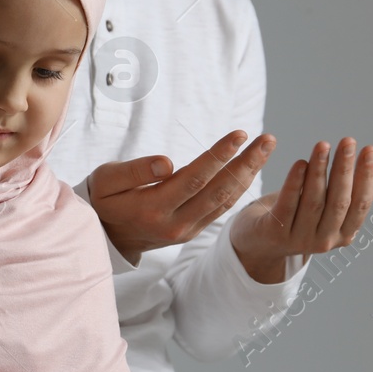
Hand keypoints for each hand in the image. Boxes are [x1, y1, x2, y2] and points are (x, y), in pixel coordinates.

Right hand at [88, 131, 276, 264]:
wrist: (106, 237)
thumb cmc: (104, 200)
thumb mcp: (105, 181)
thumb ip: (134, 170)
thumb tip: (167, 162)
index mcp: (152, 209)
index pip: (193, 179)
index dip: (218, 156)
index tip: (239, 134)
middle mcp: (174, 224)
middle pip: (218, 191)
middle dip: (246, 163)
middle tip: (268, 139)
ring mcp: (186, 231)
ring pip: (225, 201)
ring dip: (249, 174)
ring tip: (266, 148)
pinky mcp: (193, 231)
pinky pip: (222, 208)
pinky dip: (240, 187)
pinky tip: (252, 168)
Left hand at [228, 138, 372, 283]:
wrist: (256, 244)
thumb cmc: (296, 219)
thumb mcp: (324, 214)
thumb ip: (344, 204)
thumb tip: (371, 188)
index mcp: (343, 235)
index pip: (360, 204)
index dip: (366, 177)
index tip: (370, 149)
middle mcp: (324, 241)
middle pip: (339, 201)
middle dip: (345, 169)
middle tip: (348, 141)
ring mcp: (299, 240)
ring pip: (314, 201)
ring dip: (320, 170)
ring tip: (323, 145)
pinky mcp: (275, 233)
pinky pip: (287, 204)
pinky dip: (294, 182)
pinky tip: (301, 163)